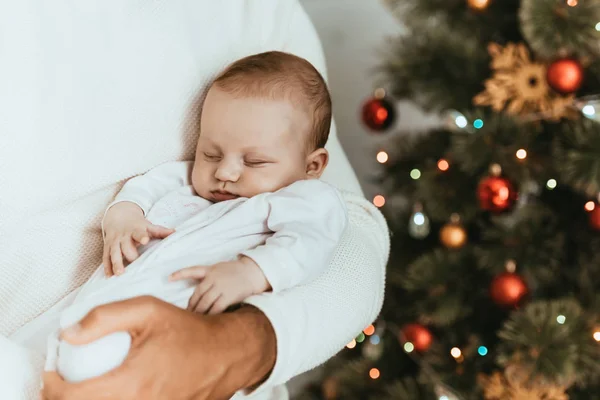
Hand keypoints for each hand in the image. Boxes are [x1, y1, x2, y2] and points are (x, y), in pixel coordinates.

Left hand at [41, 296, 275, 399]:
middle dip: (66, 396)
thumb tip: (68, 333)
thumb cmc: (188, 331)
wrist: (227, 353)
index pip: (71, 398)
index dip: (51, 386)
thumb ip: (104, 317)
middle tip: (64, 380)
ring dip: (92, 399)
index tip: (51, 372)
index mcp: (130, 383)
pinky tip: (117, 389)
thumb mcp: (148, 310)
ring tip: (89, 385)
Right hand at [102, 202, 174, 275]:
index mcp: (135, 230)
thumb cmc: (137, 225)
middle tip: (134, 263)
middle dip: (129, 254)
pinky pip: (105, 257)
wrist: (118, 216)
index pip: (139, 233)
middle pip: (125, 246)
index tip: (145, 240)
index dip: (142, 236)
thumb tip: (175, 232)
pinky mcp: (107, 247)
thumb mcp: (149, 226)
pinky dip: (107, 267)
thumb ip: (161, 231)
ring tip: (119, 274)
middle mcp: (123, 236)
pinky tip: (109, 276)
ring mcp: (114, 242)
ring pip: (113, 253)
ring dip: (116, 263)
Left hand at [169, 257, 269, 313]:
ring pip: (205, 303)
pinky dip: (210, 315)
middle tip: (185, 316)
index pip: (192, 270)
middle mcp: (214, 278)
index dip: (180, 274)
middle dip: (191, 306)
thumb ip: (208, 278)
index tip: (169, 278)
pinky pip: (216, 308)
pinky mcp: (228, 296)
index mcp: (210, 270)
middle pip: (197, 294)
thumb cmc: (236, 272)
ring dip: (198, 313)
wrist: (253, 273)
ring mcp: (221, 287)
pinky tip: (206, 321)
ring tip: (193, 321)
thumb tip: (198, 294)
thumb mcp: (220, 268)